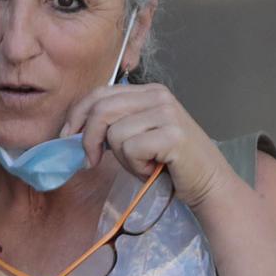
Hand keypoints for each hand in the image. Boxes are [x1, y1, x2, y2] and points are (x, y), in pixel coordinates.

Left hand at [59, 83, 234, 208]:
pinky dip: (135, 166)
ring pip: (114, 133)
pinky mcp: (172, 135)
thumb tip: (70, 132)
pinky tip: (153, 169)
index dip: (77, 115)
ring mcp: (168, 113)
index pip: (100, 93)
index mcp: (148, 91)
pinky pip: (130, 149)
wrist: (208, 183)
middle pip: (101, 110)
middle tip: (91, 162)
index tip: (68, 138)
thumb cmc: (167, 163)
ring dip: (121, 158)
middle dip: (88, 140)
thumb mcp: (136, 135)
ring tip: (142, 164)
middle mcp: (159, 96)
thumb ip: (111, 124)